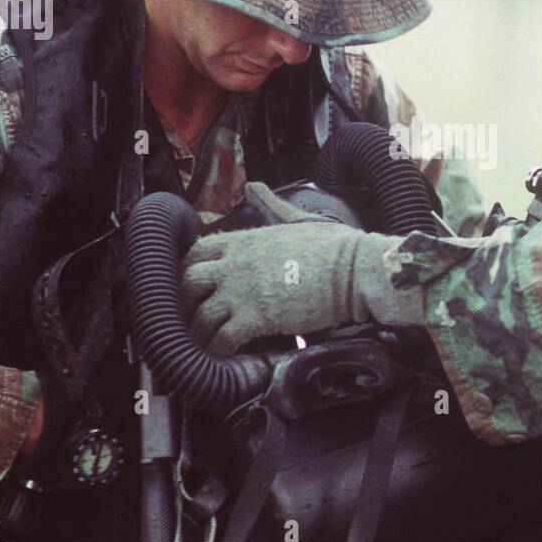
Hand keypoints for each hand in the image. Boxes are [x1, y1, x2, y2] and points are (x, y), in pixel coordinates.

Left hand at [181, 222, 423, 355]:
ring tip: (205, 345)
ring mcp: (242, 292)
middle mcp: (235, 265)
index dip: (190, 269)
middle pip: (187, 283)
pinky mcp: (256, 319)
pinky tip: (223, 356)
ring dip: (199, 333)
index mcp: (243, 241)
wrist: (355, 270)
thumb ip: (271, 204)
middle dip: (186, 302)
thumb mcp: (297, 218)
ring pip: (199, 316)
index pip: (196, 251)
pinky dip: (217, 351)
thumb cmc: (335, 246)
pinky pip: (221, 340)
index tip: (195, 285)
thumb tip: (256, 185)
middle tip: (194, 316)